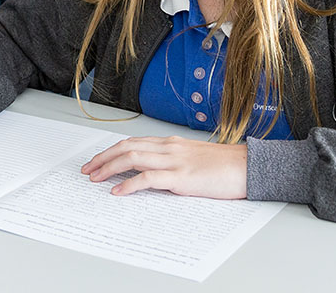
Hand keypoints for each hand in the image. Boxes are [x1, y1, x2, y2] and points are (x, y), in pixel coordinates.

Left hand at [79, 135, 247, 198]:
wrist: (247, 166)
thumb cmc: (224, 165)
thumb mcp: (194, 158)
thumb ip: (173, 162)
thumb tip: (154, 173)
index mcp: (171, 143)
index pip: (133, 142)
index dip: (111, 151)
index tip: (97, 161)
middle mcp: (168, 147)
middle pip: (126, 147)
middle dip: (103, 158)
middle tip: (87, 169)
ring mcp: (174, 161)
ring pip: (131, 158)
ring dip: (109, 168)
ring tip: (95, 179)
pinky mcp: (180, 177)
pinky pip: (147, 178)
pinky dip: (128, 185)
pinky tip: (118, 192)